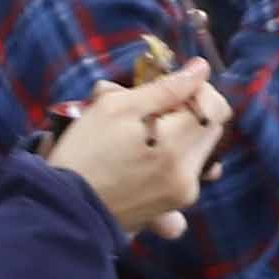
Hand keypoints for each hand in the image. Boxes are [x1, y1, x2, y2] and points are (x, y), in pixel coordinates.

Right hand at [49, 69, 222, 238]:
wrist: (63, 208)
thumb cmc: (84, 153)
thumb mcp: (117, 108)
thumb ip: (166, 88)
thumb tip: (201, 69)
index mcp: (177, 146)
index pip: (216, 107)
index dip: (196, 91)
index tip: (169, 91)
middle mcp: (189, 174)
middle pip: (211, 129)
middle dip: (187, 114)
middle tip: (147, 113)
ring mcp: (182, 195)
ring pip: (200, 150)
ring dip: (180, 136)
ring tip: (141, 136)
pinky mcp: (172, 208)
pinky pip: (187, 176)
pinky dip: (175, 162)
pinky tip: (146, 159)